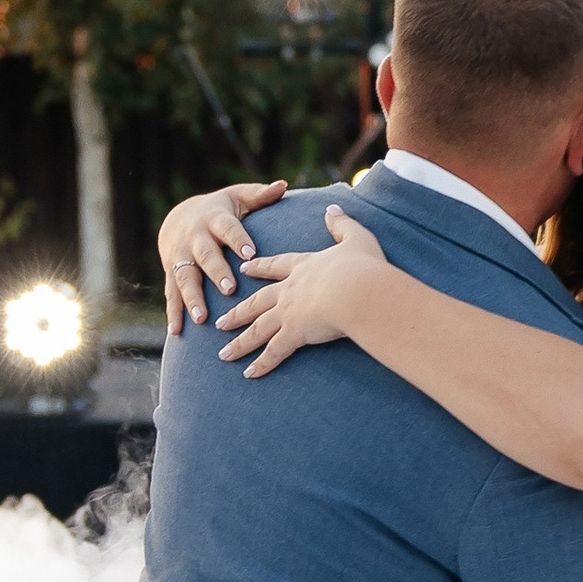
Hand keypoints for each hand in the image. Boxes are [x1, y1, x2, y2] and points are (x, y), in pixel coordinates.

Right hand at [160, 180, 286, 332]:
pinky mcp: (171, 272)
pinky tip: (176, 331)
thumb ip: (259, 195)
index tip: (251, 254)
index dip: (238, 240)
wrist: (179, 217)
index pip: (228, 229)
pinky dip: (173, 313)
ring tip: (201, 317)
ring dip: (192, 298)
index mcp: (214, 219)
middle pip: (205, 255)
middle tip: (229, 289)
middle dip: (216, 272)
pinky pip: (171, 294)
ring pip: (185, 278)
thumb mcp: (237, 197)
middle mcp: (195, 238)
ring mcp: (180, 257)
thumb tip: (283, 185)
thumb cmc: (220, 209)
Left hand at [215, 207, 385, 377]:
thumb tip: (332, 208)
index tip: (244, 269)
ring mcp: (288, 313)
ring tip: (223, 354)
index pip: (275, 267)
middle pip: (257, 302)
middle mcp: (289, 291)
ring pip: (257, 330)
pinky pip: (273, 352)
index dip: (259, 268)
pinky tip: (248, 373)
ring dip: (239, 343)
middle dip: (238, 312)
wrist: (357, 289)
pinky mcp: (294, 334)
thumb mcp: (356, 238)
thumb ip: (342, 224)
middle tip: (221, 322)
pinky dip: (260, 364)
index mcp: (303, 267)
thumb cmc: (361, 266)